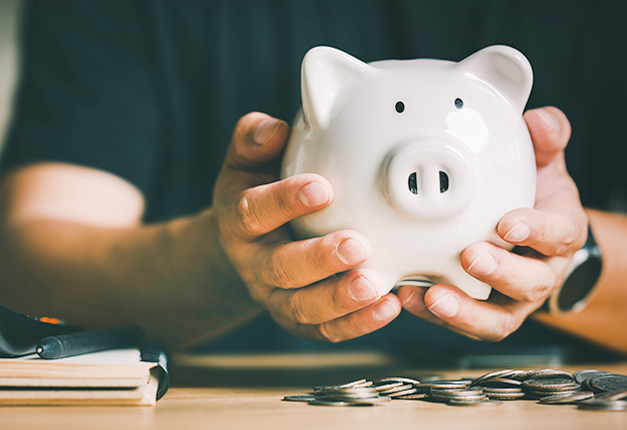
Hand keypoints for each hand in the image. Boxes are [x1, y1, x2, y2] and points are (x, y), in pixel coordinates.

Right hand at [212, 112, 400, 341]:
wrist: (248, 243)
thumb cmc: (258, 191)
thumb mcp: (247, 162)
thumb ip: (255, 139)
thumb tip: (275, 129)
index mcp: (238, 220)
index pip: (254, 211)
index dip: (284, 201)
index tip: (322, 189)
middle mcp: (253, 264)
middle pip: (280, 268)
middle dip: (319, 259)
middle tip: (357, 245)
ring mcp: (276, 296)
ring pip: (302, 307)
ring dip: (340, 299)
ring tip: (376, 285)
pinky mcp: (300, 320)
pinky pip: (325, 330)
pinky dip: (357, 324)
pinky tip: (388, 307)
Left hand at [398, 107, 586, 340]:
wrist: (533, 238)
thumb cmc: (532, 197)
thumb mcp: (544, 164)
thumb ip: (545, 139)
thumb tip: (541, 120)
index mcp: (560, 232)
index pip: (559, 233)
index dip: (538, 230)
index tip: (508, 222)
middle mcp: (542, 271)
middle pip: (531, 282)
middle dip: (501, 273)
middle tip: (470, 256)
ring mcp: (514, 299)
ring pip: (500, 318)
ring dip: (466, 310)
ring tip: (433, 295)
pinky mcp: (486, 315)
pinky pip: (468, 325)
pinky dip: (439, 316)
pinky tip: (410, 297)